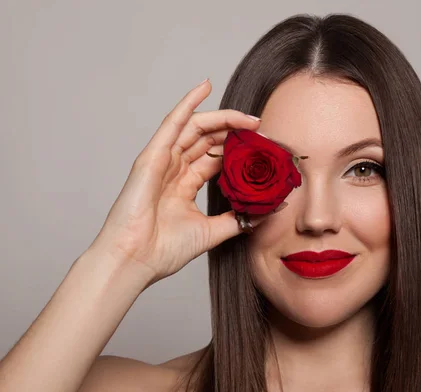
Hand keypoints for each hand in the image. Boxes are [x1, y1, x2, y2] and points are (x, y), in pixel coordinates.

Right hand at [87, 79, 263, 284]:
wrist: (135, 260)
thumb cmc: (163, 250)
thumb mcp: (212, 230)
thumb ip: (239, 218)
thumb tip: (269, 210)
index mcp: (184, 185)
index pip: (216, 157)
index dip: (240, 150)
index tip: (265, 149)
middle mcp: (174, 169)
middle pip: (209, 140)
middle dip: (236, 132)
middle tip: (262, 130)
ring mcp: (163, 161)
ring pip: (196, 128)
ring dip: (223, 119)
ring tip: (249, 118)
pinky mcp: (152, 156)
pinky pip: (173, 123)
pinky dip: (188, 103)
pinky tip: (205, 86)